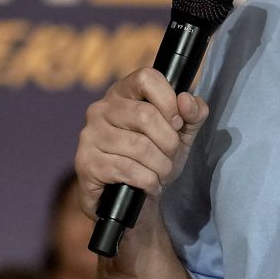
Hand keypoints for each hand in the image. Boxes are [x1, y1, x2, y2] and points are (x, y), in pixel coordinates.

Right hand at [74, 67, 209, 219]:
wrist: (130, 201)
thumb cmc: (153, 160)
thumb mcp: (181, 135)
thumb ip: (193, 114)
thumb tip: (187, 99)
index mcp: (122, 93)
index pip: (146, 77)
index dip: (169, 100)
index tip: (176, 122)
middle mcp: (101, 109)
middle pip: (146, 115)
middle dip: (169, 143)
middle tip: (170, 156)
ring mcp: (90, 135)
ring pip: (139, 146)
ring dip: (161, 166)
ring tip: (161, 174)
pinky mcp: (86, 162)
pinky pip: (127, 169)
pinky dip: (148, 181)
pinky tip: (149, 186)